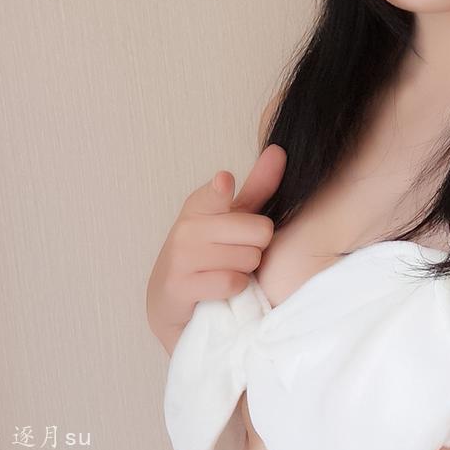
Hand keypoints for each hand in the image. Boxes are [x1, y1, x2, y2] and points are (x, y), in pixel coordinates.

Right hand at [146, 143, 285, 347]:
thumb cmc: (209, 253)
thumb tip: (279, 149)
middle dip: (257, 246)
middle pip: (259, 230)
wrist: (170, 300)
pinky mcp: (178, 287)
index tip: (225, 184)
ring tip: (226, 271)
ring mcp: (180, 257)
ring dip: (246, 270)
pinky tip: (221, 289)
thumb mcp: (233, 217)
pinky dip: (235, 289)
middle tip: (237, 253)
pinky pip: (231, 282)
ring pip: (249, 258)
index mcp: (201, 203)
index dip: (223, 189)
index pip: (218, 189)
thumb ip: (258, 186)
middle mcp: (187, 227)